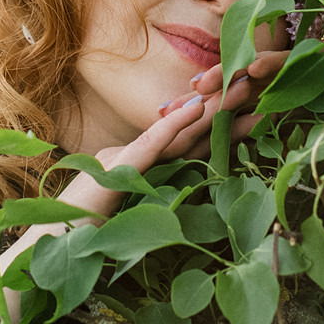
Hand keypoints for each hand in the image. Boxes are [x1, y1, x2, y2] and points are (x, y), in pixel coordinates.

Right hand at [0, 52, 287, 315]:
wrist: (58, 240)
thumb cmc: (90, 220)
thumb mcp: (128, 195)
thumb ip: (148, 178)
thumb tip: (171, 168)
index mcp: (155, 163)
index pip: (201, 139)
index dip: (231, 122)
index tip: (261, 107)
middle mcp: (149, 156)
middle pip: (199, 128)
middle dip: (232, 108)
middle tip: (265, 83)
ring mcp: (135, 159)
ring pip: (182, 129)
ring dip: (213, 107)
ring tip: (243, 86)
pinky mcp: (121, 168)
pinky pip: (153, 144)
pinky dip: (174, 126)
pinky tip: (195, 110)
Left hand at [144, 46, 288, 161]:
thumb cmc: (307, 91)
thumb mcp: (272, 111)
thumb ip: (247, 123)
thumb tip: (220, 143)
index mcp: (249, 91)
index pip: (214, 99)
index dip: (189, 105)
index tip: (161, 114)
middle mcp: (257, 77)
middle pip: (220, 85)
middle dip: (195, 97)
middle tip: (169, 108)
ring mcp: (274, 66)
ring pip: (243, 71)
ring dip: (222, 76)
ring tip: (201, 85)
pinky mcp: (296, 59)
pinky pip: (279, 61)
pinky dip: (266, 64)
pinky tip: (252, 69)